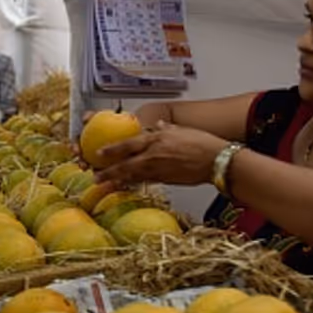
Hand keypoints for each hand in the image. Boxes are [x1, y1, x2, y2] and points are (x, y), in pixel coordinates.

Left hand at [94, 121, 228, 187]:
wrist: (217, 161)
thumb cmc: (202, 143)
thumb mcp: (181, 130)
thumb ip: (166, 129)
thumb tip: (158, 125)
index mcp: (156, 139)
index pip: (128, 144)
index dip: (112, 149)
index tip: (99, 153)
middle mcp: (154, 155)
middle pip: (125, 164)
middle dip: (108, 171)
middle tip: (95, 176)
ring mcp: (159, 170)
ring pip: (133, 176)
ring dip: (117, 181)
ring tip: (104, 185)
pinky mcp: (166, 181)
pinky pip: (145, 182)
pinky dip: (134, 184)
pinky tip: (126, 187)